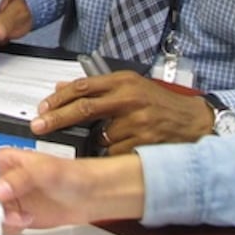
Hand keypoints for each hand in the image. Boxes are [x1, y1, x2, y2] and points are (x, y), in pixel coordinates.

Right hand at [0, 147, 144, 234]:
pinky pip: (0, 224)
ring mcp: (9, 198)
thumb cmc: (73, 174)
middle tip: (0, 215)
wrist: (91, 195)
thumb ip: (20, 178)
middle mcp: (3, 178)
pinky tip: (26, 222)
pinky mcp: (17, 214)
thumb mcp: (46, 170)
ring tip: (20, 219)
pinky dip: (8, 228)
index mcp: (4, 160)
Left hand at [29, 72, 213, 153]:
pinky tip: (117, 149)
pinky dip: (109, 153)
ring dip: (90, 141)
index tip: (42, 109)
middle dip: (56, 119)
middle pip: (84, 108)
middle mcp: (129, 98)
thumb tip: (62, 88)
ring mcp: (137, 121)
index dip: (58, 99)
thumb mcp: (130, 87)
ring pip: (99, 135)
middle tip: (38, 126)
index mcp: (123, 81)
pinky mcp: (144, 142)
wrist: (195, 122)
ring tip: (98, 140)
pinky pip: (114, 152)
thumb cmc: (161, 104)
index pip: (82, 87)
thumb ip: (97, 88)